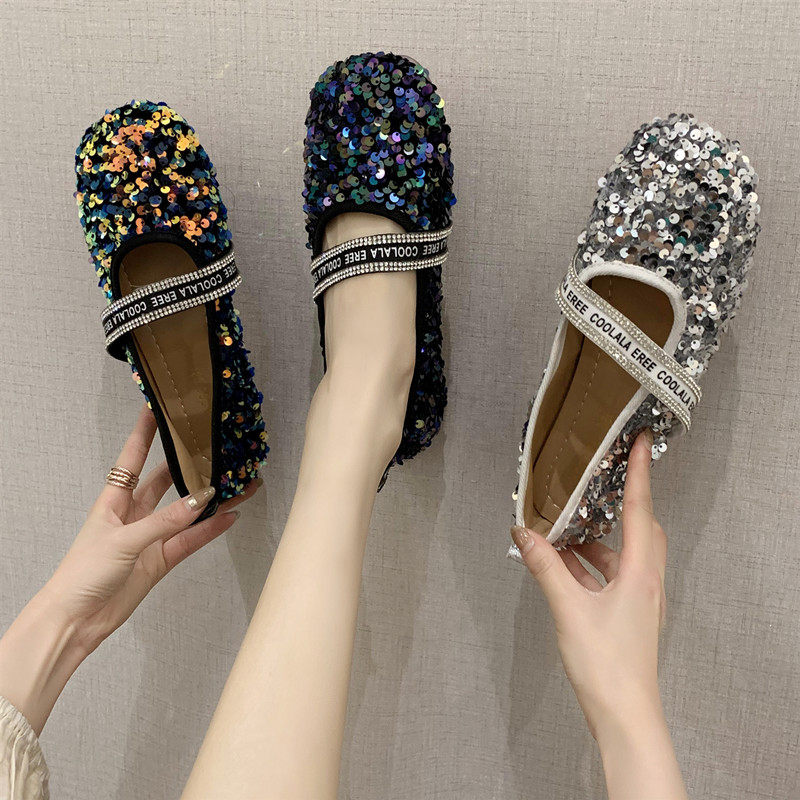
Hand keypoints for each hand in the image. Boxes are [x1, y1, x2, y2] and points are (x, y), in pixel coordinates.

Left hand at [0, 406, 259, 733]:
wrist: (76, 621)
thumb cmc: (83, 574)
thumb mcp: (123, 541)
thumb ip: (165, 521)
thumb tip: (201, 499)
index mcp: (113, 501)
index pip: (132, 459)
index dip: (144, 434)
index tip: (158, 408)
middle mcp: (133, 515)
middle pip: (166, 482)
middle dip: (189, 467)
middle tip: (214, 450)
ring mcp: (149, 538)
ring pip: (185, 512)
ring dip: (209, 500)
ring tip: (237, 484)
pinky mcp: (160, 561)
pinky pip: (190, 539)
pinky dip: (210, 529)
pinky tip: (229, 516)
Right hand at [512, 431, 687, 799]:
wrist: (624, 716)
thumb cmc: (604, 665)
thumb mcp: (568, 610)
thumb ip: (545, 567)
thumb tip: (524, 534)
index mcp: (639, 574)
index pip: (639, 510)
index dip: (640, 473)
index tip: (643, 442)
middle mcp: (646, 581)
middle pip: (640, 528)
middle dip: (622, 502)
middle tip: (602, 481)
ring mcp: (640, 599)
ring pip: (623, 554)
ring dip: (597, 539)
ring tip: (565, 527)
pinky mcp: (630, 615)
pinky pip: (612, 575)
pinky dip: (591, 564)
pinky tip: (564, 565)